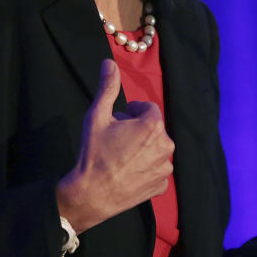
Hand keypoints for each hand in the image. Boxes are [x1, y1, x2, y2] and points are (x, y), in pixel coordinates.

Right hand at [57, 59, 174, 232]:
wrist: (90, 194)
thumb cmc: (93, 153)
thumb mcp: (96, 116)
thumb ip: (107, 87)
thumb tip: (109, 62)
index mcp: (153, 125)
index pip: (147, 108)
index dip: (130, 113)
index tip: (116, 122)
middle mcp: (166, 145)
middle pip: (152, 128)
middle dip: (136, 130)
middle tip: (116, 140)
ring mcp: (165, 167)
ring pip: (155, 148)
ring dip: (142, 148)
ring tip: (120, 156)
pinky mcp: (161, 185)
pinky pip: (156, 169)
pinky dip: (145, 168)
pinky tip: (127, 172)